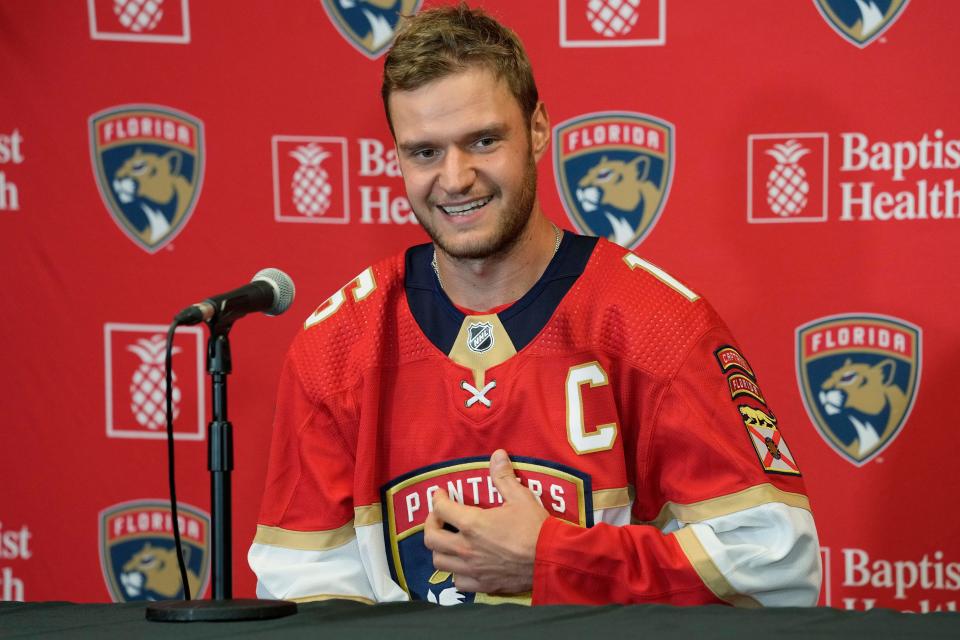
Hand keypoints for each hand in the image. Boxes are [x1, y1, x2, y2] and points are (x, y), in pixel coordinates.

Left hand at [423, 449, 548, 594]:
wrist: (552, 559)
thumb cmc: (535, 527)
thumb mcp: (520, 496)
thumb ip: (503, 476)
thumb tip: (497, 454)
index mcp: (472, 524)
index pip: (440, 508)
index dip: (438, 498)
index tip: (442, 494)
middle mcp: (466, 548)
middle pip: (431, 538)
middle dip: (431, 524)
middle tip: (439, 517)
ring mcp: (472, 569)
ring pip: (439, 562)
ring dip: (440, 549)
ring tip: (448, 540)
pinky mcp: (482, 585)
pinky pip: (457, 582)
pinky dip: (456, 572)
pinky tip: (464, 564)